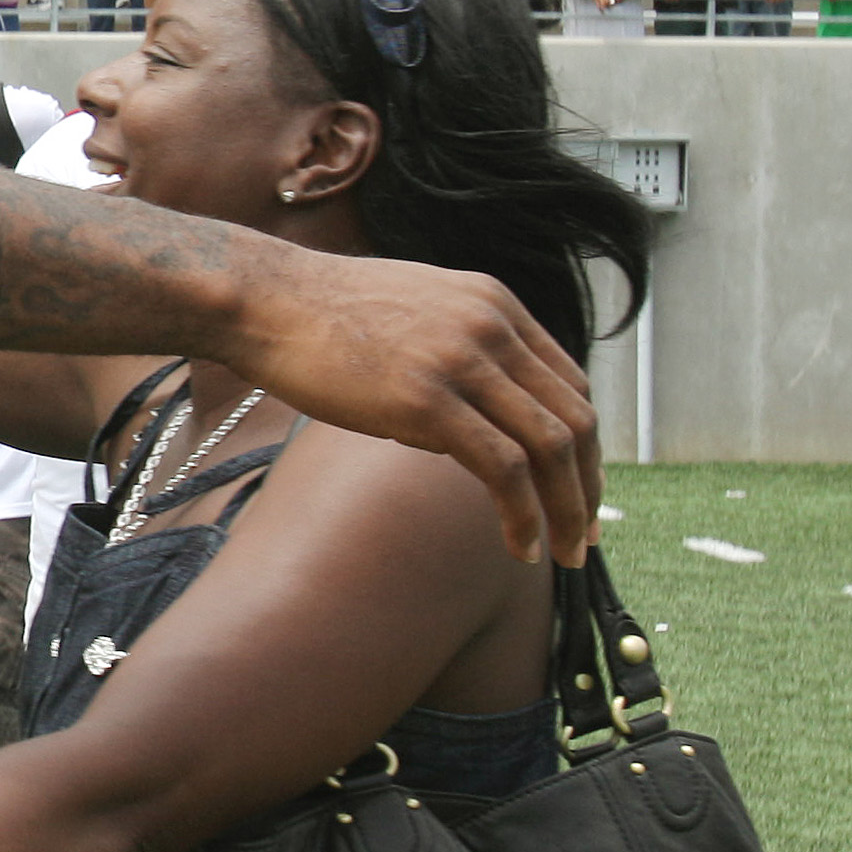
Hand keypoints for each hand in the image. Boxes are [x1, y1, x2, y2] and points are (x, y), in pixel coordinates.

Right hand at [219, 248, 599, 561]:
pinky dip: (523, 515)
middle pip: (576, 418)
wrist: (263, 299)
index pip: (571, 384)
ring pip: (552, 446)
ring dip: (566, 510)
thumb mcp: (415, 317)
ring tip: (562, 552)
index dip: (586, 446)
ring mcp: (462, 361)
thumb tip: (469, 430)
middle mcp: (492, 327)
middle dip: (588, 487)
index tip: (581, 492)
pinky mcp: (427, 400)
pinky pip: (503, 468)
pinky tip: (520, 546)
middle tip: (583, 536)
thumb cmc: (321, 316)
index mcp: (495, 305)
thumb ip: (457, 357)